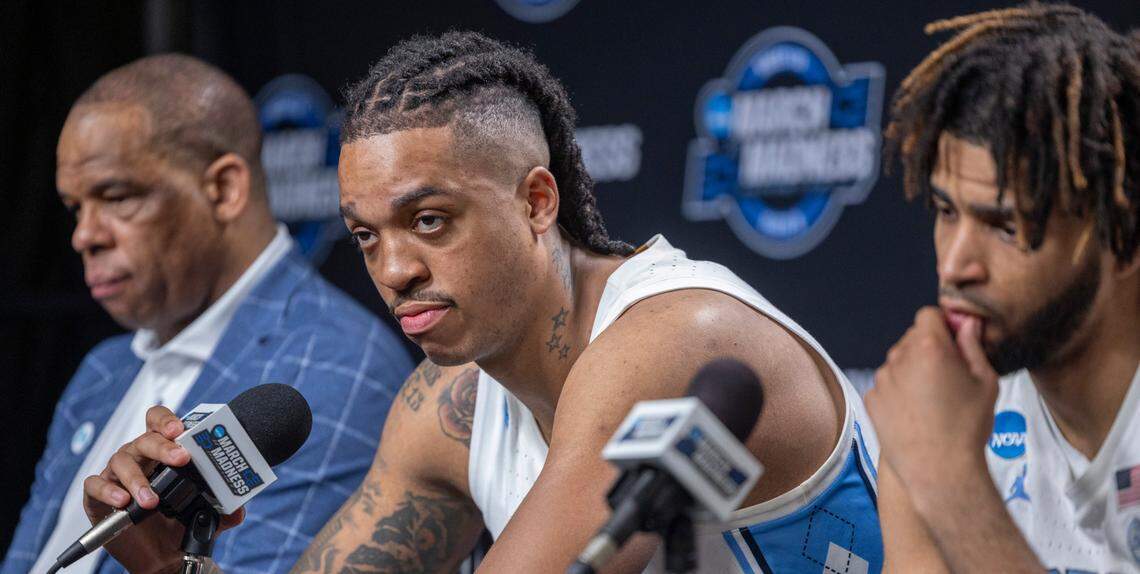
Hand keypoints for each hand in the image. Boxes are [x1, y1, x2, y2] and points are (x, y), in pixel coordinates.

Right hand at [82, 406, 244, 572]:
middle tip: (180, 459)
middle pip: (145, 439)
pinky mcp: (97, 497)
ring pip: (121, 461)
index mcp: (162, 453)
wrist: (160, 556)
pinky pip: (95, 485)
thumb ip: (223, 510)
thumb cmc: (178, 524)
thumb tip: (239, 509)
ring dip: (138, 479)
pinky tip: (122, 501)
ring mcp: (117, 475)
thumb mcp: (205, 515)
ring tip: (151, 499)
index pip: (159, 422)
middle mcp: (139, 457)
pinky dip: (107, 491)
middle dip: (163, 446)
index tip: (180, 430)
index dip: (166, 421)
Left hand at [865, 307, 999, 503]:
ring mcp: (881, 379)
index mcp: (929, 347)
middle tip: (949, 376)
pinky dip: (899, 392)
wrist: (940, 472)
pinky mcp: (871, 399)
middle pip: (912, 338)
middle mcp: (898, 358)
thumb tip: (967, 324)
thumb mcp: (985, 382)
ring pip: (898, 362)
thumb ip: (973, 346)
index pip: (929, 315)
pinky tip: (916, 414)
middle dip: (929, 348)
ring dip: (913, 370)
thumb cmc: (969, 427)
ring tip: (934, 401)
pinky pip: (887, 385)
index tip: (954, 342)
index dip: (943, 325)